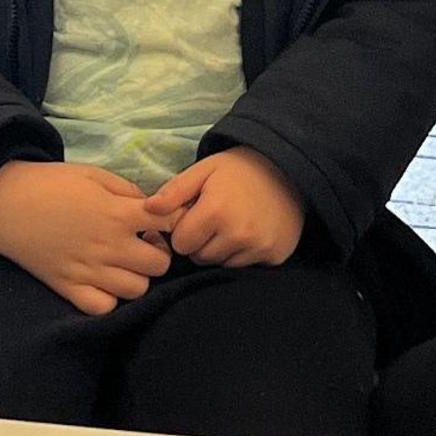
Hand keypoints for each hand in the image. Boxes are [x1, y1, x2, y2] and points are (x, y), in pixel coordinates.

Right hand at [0, 161, 170, 314]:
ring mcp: (88, 270)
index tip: (161, 221)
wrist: (4, 202)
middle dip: (158, 254)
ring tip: (122, 264)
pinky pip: (104, 307)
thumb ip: (127, 191)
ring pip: (137, 289)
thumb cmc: (51, 183)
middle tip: (142, 245)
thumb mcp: (94, 175)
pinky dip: (109, 299)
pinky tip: (102, 283)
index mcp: (118, 213)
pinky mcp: (67, 287)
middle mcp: (108, 246)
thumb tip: (152, 208)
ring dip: (136, 277)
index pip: (169, 224)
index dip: (173, 222)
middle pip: (159, 265)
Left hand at [144, 147, 305, 268]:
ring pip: (221, 264)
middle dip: (201, 242)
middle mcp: (238, 234)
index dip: (184, 230)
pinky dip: (242, 254)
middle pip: (200, 257)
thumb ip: (174, 190)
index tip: (195, 216)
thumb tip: (147, 210)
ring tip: (232, 225)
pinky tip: (249, 232)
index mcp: (215, 211)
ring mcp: (259, 247)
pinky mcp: (275, 255)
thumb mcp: (204, 169)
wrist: (288, 169)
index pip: (181, 244)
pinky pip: (245, 266)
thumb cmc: (239, 170)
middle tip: (214, 220)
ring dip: (221, 250)